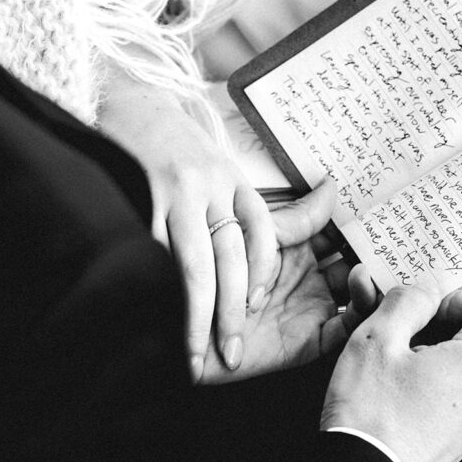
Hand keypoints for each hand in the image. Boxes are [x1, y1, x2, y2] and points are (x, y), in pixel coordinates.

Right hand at [98, 68, 277, 380]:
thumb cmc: (180, 153)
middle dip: (232, 312)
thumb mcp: (225, 172)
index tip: (259, 305)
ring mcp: (172, 193)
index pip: (262, 229)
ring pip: (192, 265)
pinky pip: (152, 256)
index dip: (262, 270)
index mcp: (234, 181)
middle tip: (232, 355)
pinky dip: (157, 292)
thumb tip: (334, 192)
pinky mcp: (137, 200)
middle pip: (229, 258)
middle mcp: (208, 185)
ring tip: (195, 358)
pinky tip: (154, 320)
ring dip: (196, 317)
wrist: (128, 104)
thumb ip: (265, 201)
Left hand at [200, 182, 377, 382]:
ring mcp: (313, 310)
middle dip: (380, 255)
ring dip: (373, 282)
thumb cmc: (213, 272)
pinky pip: (346, 329)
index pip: (344, 236)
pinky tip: (363, 289)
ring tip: (371, 265)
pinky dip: (362, 311)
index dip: (366, 225)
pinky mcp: (310, 341)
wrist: (184, 318)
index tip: (393, 209)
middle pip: (358, 266)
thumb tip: (333, 185)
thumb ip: (301, 218)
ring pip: (359, 298)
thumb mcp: (260, 236)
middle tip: (405, 240)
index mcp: (301, 251)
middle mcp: (312, 280)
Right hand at [321, 284, 461, 461]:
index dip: (458, 296)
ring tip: (413, 347)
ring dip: (461, 342)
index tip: (424, 304)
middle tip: (424, 318)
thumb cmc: (368, 414)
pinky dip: (457, 369)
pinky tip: (415, 375)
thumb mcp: (376, 340)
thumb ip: (407, 301)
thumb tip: (425, 288)